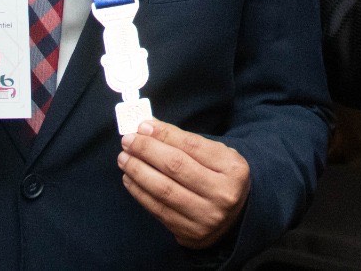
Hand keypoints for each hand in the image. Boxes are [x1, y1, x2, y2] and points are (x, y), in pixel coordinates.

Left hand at [118, 119, 250, 248]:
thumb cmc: (221, 177)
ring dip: (138, 172)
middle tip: (128, 140)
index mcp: (233, 168)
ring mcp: (206, 217)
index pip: (192, 146)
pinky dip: (140, 192)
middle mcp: (222, 194)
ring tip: (124, 158)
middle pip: (176, 167)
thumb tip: (148, 128)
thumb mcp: (216, 155)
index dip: (164, 134)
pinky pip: (158, 210)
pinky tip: (130, 179)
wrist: (236, 217)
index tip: (142, 126)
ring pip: (164, 190)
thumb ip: (186, 141)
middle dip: (147, 151)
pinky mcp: (190, 233)